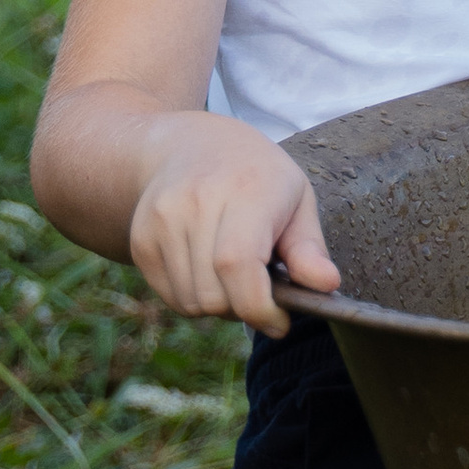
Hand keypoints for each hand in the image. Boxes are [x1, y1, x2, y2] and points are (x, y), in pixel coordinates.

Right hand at [126, 114, 340, 334]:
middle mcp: (196, 201)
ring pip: (190, 302)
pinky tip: (209, 271)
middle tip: (260, 291)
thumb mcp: (297, 200)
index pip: (237, 264)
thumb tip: (327, 284)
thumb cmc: (258, 178)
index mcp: (245, 190)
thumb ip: (310, 248)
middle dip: (243, 309)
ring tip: (235, 276)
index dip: (258, 306)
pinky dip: (194, 298)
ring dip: (218, 306)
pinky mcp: (141, 239)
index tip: (280, 322)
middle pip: (213, 294)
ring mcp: (161, 220)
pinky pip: (170, 297)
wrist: (190, 146)